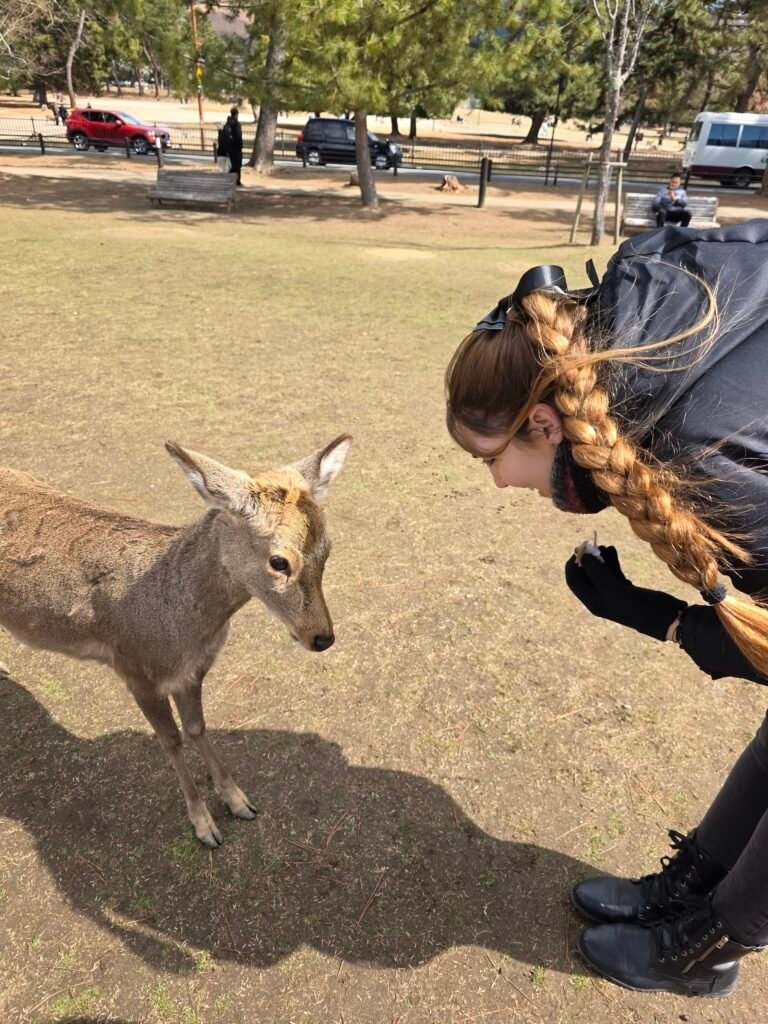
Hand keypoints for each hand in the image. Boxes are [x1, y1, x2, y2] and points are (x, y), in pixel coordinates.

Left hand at [564, 545, 686, 640]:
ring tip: (607, 547)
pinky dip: (611, 561)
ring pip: (599, 572)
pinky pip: (612, 573)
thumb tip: (582, 556)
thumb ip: (598, 574)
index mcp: (594, 602)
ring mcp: (613, 594)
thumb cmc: (644, 607)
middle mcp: (600, 599)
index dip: (573, 564)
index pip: (573, 581)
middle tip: (595, 545)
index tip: (582, 548)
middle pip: (584, 575)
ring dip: (599, 558)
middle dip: (587, 559)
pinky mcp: (625, 590)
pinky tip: (613, 550)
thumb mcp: (618, 590)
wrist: (671, 619)